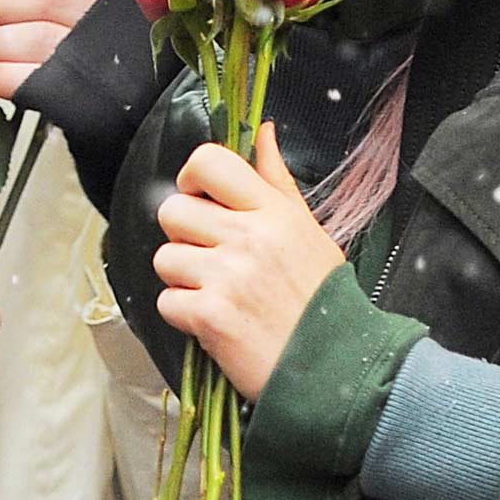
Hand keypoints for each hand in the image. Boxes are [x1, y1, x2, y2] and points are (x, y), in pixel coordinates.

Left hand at [152, 128, 344, 399]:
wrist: (334, 367)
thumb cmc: (321, 299)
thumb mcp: (309, 232)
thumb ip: (277, 182)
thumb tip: (261, 132)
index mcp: (274, 211)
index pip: (209, 161)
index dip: (191, 178)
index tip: (201, 201)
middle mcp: (249, 237)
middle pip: (172, 211)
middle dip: (183, 237)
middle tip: (211, 258)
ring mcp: (228, 276)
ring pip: (164, 258)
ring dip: (183, 280)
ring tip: (218, 294)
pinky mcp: (211, 316)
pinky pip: (168, 301)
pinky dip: (185, 316)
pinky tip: (216, 322)